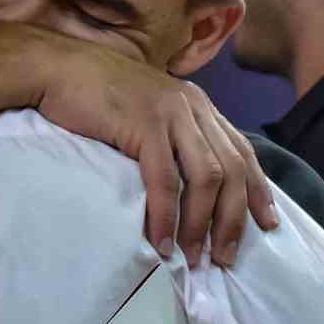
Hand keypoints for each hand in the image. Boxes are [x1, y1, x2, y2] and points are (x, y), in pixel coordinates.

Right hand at [0, 23, 278, 264]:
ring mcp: (170, 113)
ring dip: (201, 224)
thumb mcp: (146, 109)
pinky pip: (165, 179)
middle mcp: (193, 106)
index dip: (257, 190)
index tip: (267, 225)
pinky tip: (162, 241)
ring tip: (193, 256)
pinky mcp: (144, 124)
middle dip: (233, 219)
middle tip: (225, 257)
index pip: (242, 151)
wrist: (56, 66)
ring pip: (206, 177)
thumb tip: (183, 182)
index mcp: (198, 104)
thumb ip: (170, 134)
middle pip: (232, 169)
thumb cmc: (95, 93)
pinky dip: (167, 215)